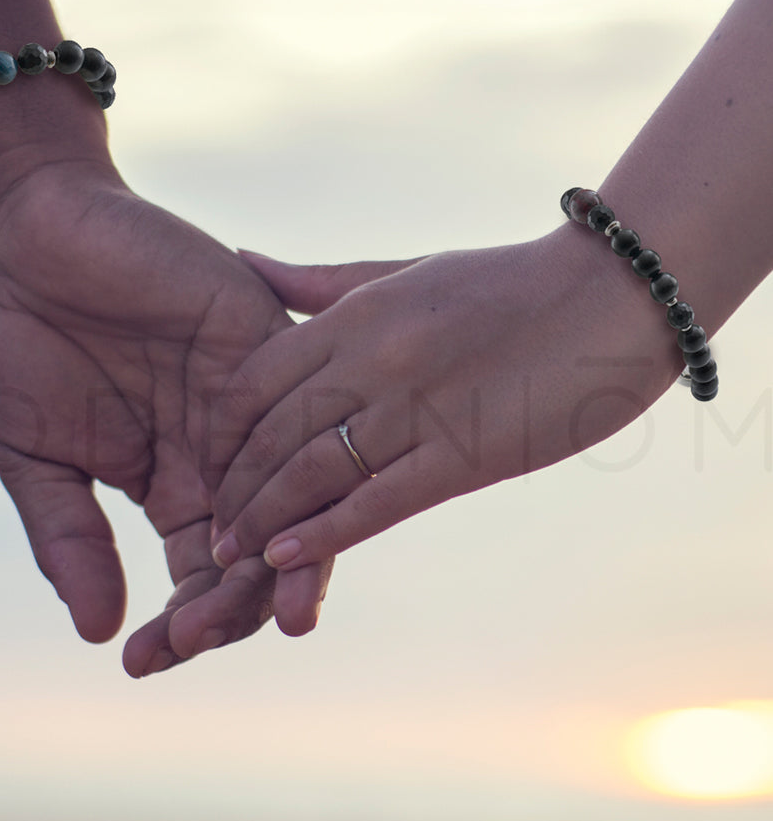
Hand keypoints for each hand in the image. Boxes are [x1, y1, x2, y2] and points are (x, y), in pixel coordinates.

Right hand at [0, 162, 331, 675]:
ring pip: (295, 499)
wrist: (36, 235)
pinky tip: (276, 520)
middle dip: (232, 609)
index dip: (181, 627)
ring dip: (279, 562)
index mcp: (175, 489)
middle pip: (261, 555)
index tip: (144, 659)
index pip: (204, 580)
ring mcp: (252, 407)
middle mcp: (227, 458)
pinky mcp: (266, 345)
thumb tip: (98, 630)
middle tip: (193, 638)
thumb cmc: (25, 343)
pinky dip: (296, 473)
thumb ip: (71, 537)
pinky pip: (302, 417)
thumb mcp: (36, 456)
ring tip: (255, 613)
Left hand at [208, 234, 679, 576]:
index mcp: (357, 314)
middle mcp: (373, 361)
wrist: (611, 298)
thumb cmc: (503, 284)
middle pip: (272, 434)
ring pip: (312, 473)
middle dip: (232, 489)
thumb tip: (242, 262)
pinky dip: (323, 534)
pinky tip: (283, 558)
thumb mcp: (403, 271)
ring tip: (230, 555)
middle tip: (212, 529)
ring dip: (261, 520)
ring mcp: (416, 408)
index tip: (208, 465)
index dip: (219, 431)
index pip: (253, 380)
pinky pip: (375, 503)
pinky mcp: (461, 456)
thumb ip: (318, 283)